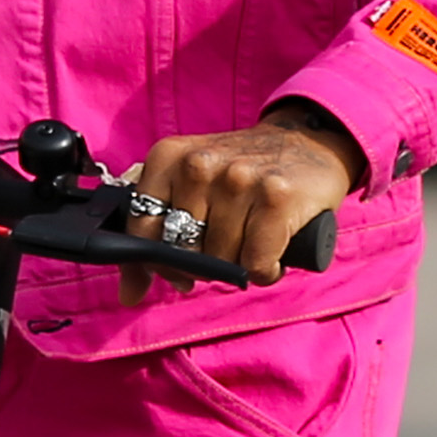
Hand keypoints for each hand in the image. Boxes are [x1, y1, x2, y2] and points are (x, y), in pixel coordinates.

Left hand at [121, 112, 357, 298]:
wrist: (308, 141)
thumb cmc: (242, 174)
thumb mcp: (189, 187)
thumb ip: (153, 237)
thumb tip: (129, 295)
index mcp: (168, 157)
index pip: (141, 230)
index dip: (158, 260)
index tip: (179, 262)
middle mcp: (199, 165)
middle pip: (183, 253)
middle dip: (203, 264)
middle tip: (226, 248)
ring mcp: (238, 179)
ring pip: (221, 262)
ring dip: (240, 267)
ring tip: (252, 242)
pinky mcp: (277, 197)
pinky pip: (256, 265)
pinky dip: (266, 270)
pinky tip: (272, 251)